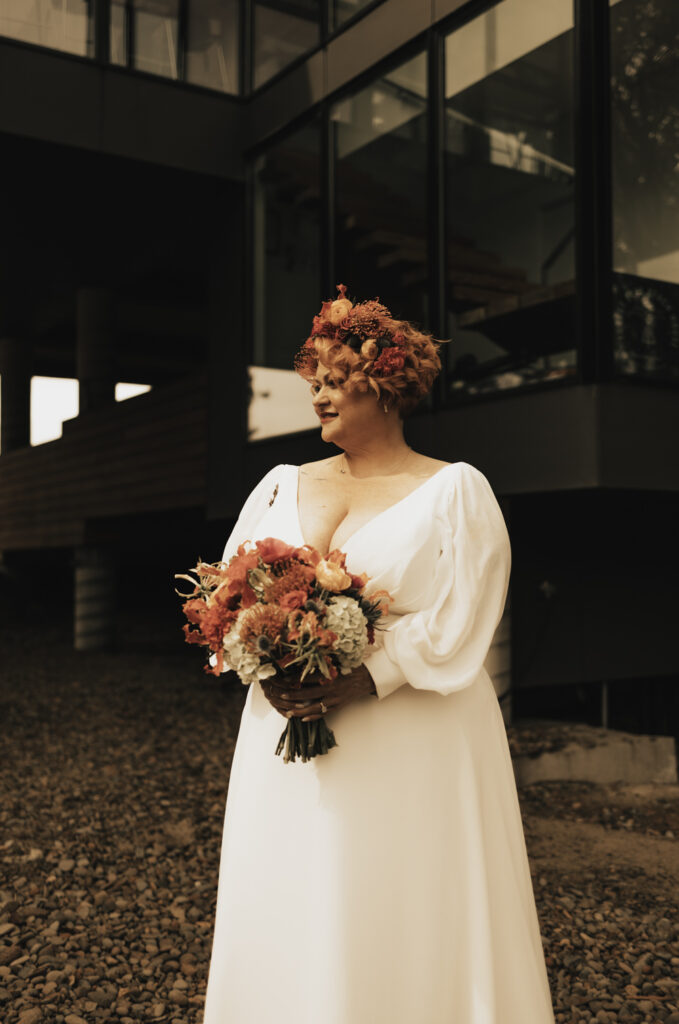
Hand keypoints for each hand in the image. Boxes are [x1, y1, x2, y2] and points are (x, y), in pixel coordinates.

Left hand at [260, 665, 376, 720]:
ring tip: (288, 712)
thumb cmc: (352, 667)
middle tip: (280, 696)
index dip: (294, 679)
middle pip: (307, 694)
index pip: (308, 678)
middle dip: (292, 695)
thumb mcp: (338, 662)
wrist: (368, 678)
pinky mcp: (338, 706)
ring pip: (313, 707)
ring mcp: (334, 700)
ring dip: (299, 710)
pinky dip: (313, 717)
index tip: (282, 679)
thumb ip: (323, 663)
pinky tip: (303, 718)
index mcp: (330, 676)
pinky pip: (323, 714)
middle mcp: (331, 689)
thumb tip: (304, 661)